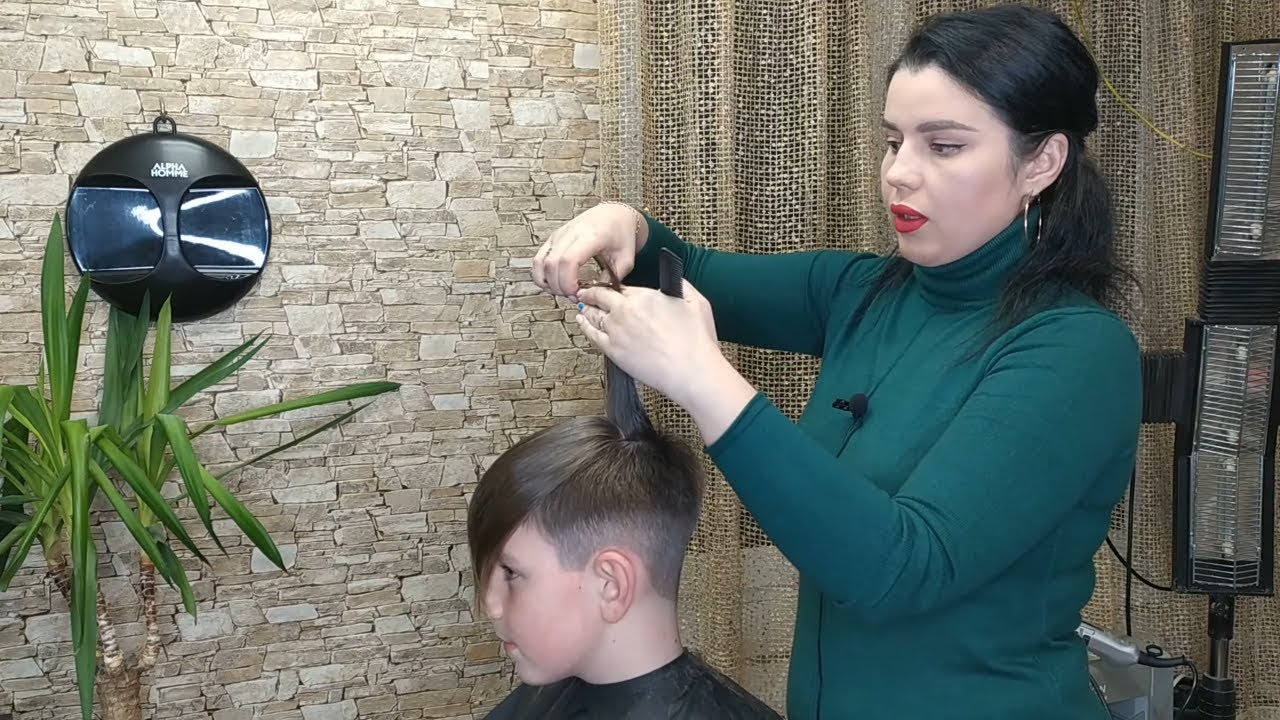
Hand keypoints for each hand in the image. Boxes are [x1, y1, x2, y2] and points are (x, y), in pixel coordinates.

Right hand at [534, 202, 646, 297]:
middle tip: (572, 296)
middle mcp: (572, 232)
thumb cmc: (621, 234)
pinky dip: (541, 274)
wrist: (615, 215)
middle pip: (552, 264)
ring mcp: (560, 234)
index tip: (576, 294)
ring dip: (547, 282)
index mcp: (591, 236)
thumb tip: (594, 297)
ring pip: (541, 262)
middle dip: (559, 286)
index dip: (568, 282)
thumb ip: (610, 281)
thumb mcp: (625, 261)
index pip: (568, 260)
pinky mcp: (553, 238)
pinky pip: (539, 258)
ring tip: (563, 291)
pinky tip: (553, 283)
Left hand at [575, 280, 722, 407]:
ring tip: (582, 304)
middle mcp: (625, 310)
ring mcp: (616, 331)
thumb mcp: (696, 302)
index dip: (613, 287)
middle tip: (587, 291)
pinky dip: (584, 325)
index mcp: (644, 296)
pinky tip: (581, 321)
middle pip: (601, 296)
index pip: (621, 287)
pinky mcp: (613, 350)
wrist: (691, 371)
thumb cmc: (696, 341)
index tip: (609, 287)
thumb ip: (681, 285)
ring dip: (586, 307)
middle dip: (592, 292)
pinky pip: (591, 334)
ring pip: (593, 314)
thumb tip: (674, 277)